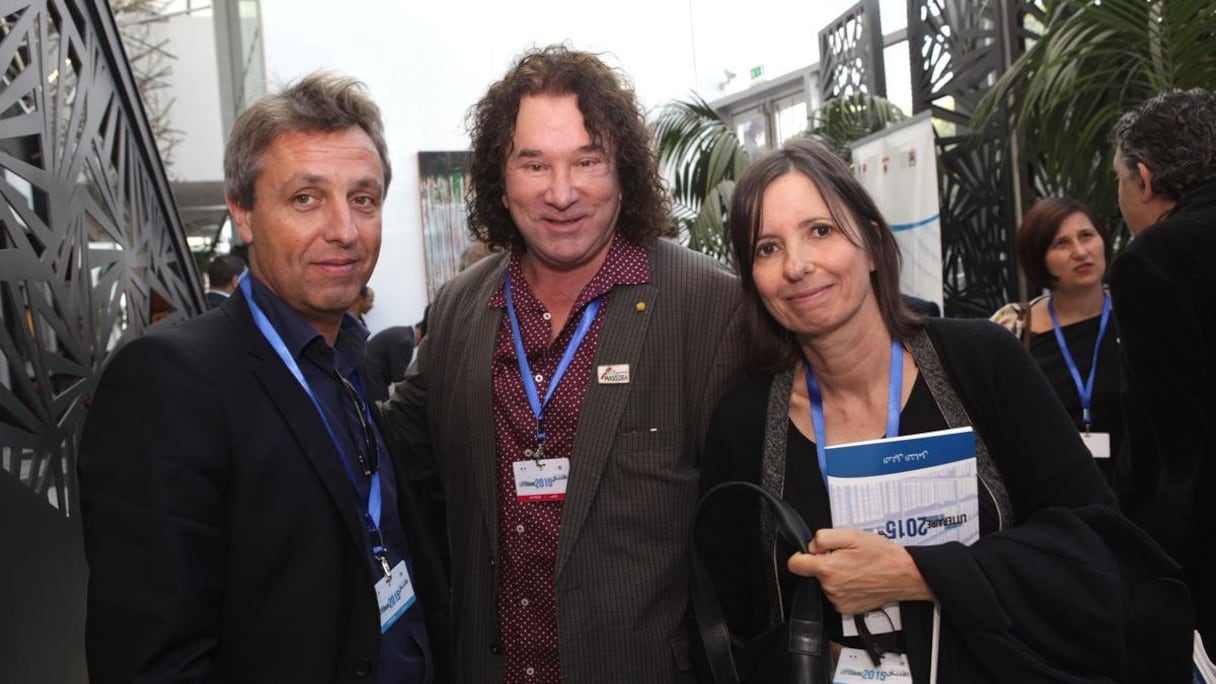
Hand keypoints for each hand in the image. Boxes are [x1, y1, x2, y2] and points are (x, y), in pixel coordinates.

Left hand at [787, 527, 934, 613]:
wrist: (905, 575)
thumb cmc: (881, 555)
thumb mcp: (851, 534)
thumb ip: (823, 538)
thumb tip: (810, 547)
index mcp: (828, 569)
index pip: (795, 565)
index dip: (801, 555)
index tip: (811, 553)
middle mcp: (830, 588)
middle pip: (813, 572)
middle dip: (824, 562)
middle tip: (845, 556)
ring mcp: (838, 601)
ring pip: (825, 583)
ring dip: (835, 574)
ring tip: (855, 567)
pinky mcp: (847, 608)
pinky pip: (835, 594)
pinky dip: (843, 586)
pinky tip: (858, 579)